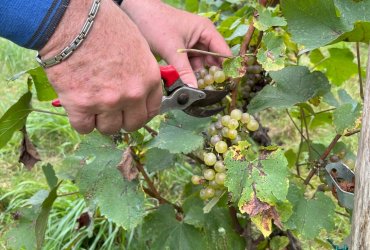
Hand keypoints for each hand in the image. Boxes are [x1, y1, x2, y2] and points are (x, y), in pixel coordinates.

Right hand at [39, 0, 161, 133]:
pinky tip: (79, 108)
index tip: (133, 111)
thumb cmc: (105, 26)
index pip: (152, 110)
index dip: (141, 112)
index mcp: (148, 79)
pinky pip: (84, 128)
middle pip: (132, 124)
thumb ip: (141, 72)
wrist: (73, 20)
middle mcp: (132, 94)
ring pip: (109, 128)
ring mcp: (107, 102)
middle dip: (123, 119)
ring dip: (101, 120)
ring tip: (93, 104)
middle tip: (112, 111)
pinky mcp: (81, 105)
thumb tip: (139, 87)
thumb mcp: (137, 47)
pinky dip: (81, 121)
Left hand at [121, 0, 231, 87]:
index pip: (223, 52)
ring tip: (189, 84)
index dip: (227, 67)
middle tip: (206, 89)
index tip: (227, 84)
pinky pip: (189, 64)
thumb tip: (193, 90)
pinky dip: (186, 72)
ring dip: (195, 74)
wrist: (135, 14)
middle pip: (213, 60)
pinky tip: (181, 80)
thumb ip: (184, 71)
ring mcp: (192, 44)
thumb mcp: (172, 49)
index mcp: (206, 31)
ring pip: (200, 64)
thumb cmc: (156, 24)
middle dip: (209, 73)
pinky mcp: (182, 50)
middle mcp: (202, 37)